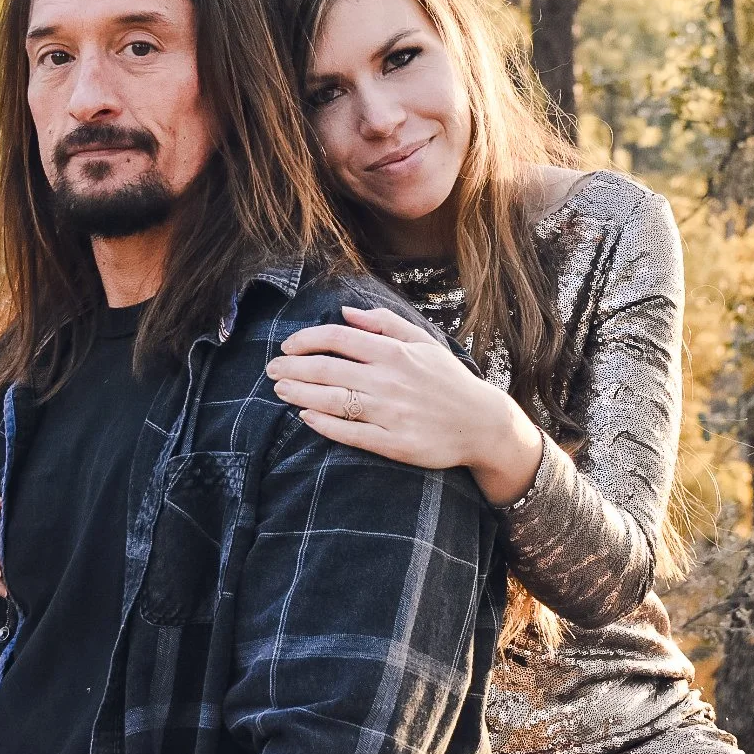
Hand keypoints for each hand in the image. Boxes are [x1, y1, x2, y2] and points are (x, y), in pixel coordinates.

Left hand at [266, 305, 542, 505]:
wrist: (481, 424)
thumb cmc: (448, 380)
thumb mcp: (423, 342)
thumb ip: (385, 323)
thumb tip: (346, 311)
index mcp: (395, 352)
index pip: (339, 338)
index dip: (306, 339)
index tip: (288, 345)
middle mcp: (389, 380)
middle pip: (328, 368)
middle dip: (293, 367)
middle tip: (271, 369)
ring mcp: (390, 413)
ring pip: (333, 400)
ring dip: (300, 392)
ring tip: (280, 388)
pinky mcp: (393, 443)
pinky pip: (349, 432)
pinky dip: (323, 423)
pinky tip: (305, 415)